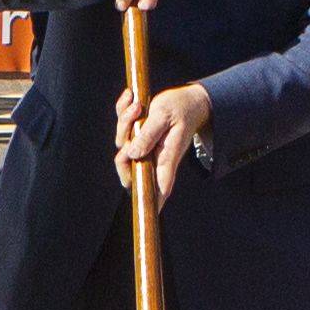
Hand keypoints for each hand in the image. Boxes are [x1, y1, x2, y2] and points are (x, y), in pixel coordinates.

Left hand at [117, 74, 214, 196]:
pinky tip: (130, 97)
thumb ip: (149, 133)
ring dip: (125, 121)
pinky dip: (122, 112)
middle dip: (122, 148)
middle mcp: (154, 157)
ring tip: (136, 102)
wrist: (187, 99)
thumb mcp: (165, 115)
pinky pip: (123, 130)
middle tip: (133, 118)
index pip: (159, 186)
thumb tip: (133, 153)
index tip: (150, 212)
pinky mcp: (138, 137)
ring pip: (123, 145)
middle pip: (129, 169)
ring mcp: (145, 148)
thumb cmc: (180, 108)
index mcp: (166, 157)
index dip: (153, 200)